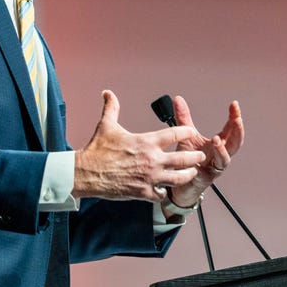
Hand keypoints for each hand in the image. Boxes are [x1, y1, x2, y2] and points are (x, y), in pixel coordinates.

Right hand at [72, 90, 206, 201]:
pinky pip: (161, 194)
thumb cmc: (97, 149)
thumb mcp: (106, 125)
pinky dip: (165, 192)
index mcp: (146, 142)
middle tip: (200, 155)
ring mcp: (149, 177)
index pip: (175, 134)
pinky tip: (166, 189)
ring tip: (192, 173)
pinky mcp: (143, 192)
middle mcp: (152, 160)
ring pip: (178, 178)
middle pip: (183, 159)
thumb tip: (108, 93)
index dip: (186, 131)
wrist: (86, 173)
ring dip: (187, 175)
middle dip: (195, 157)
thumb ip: (111, 108)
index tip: (190, 131)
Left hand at [166, 97, 243, 208]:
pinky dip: (211, 162)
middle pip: (235, 142)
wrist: (180, 182)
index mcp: (218, 143)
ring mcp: (215, 166)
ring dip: (223, 148)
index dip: (234, 116)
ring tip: (217, 138)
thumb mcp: (186, 135)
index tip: (234, 105)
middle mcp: (220, 154)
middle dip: (238, 130)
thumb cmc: (187, 159)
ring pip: (226, 158)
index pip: (230, 128)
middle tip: (237, 119)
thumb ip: (183, 117)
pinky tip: (207, 155)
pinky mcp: (208, 177)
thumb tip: (177, 99)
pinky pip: (213, 170)